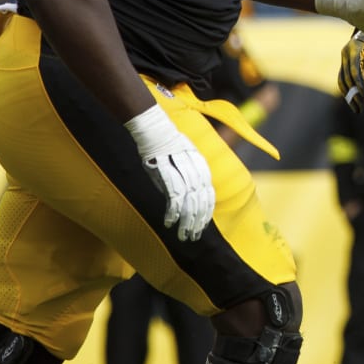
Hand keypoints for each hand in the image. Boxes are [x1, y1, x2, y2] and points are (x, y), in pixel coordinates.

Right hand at [124, 105, 213, 241]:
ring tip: (184, 235)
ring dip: (187, 222)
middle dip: (199, 222)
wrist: (154, 128)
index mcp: (201, 166)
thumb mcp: (184, 159)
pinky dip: (173, 212)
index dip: (207, 212)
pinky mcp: (168, 172)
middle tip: (193, 236)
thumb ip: (188, 176)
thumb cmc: (166, 145)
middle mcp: (195, 170)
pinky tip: (170, 223)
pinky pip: (174, 197)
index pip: (209, 194)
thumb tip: (188, 198)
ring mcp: (182, 171)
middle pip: (201, 201)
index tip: (202, 225)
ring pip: (190, 202)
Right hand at [338, 30, 363, 112]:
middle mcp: (346, 53)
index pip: (355, 69)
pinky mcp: (345, 64)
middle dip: (356, 96)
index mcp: (354, 47)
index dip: (360, 83)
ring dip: (351, 98)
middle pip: (348, 79)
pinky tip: (355, 104)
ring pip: (343, 82)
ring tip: (361, 111)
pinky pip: (344, 81)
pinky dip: (349, 92)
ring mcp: (344, 59)